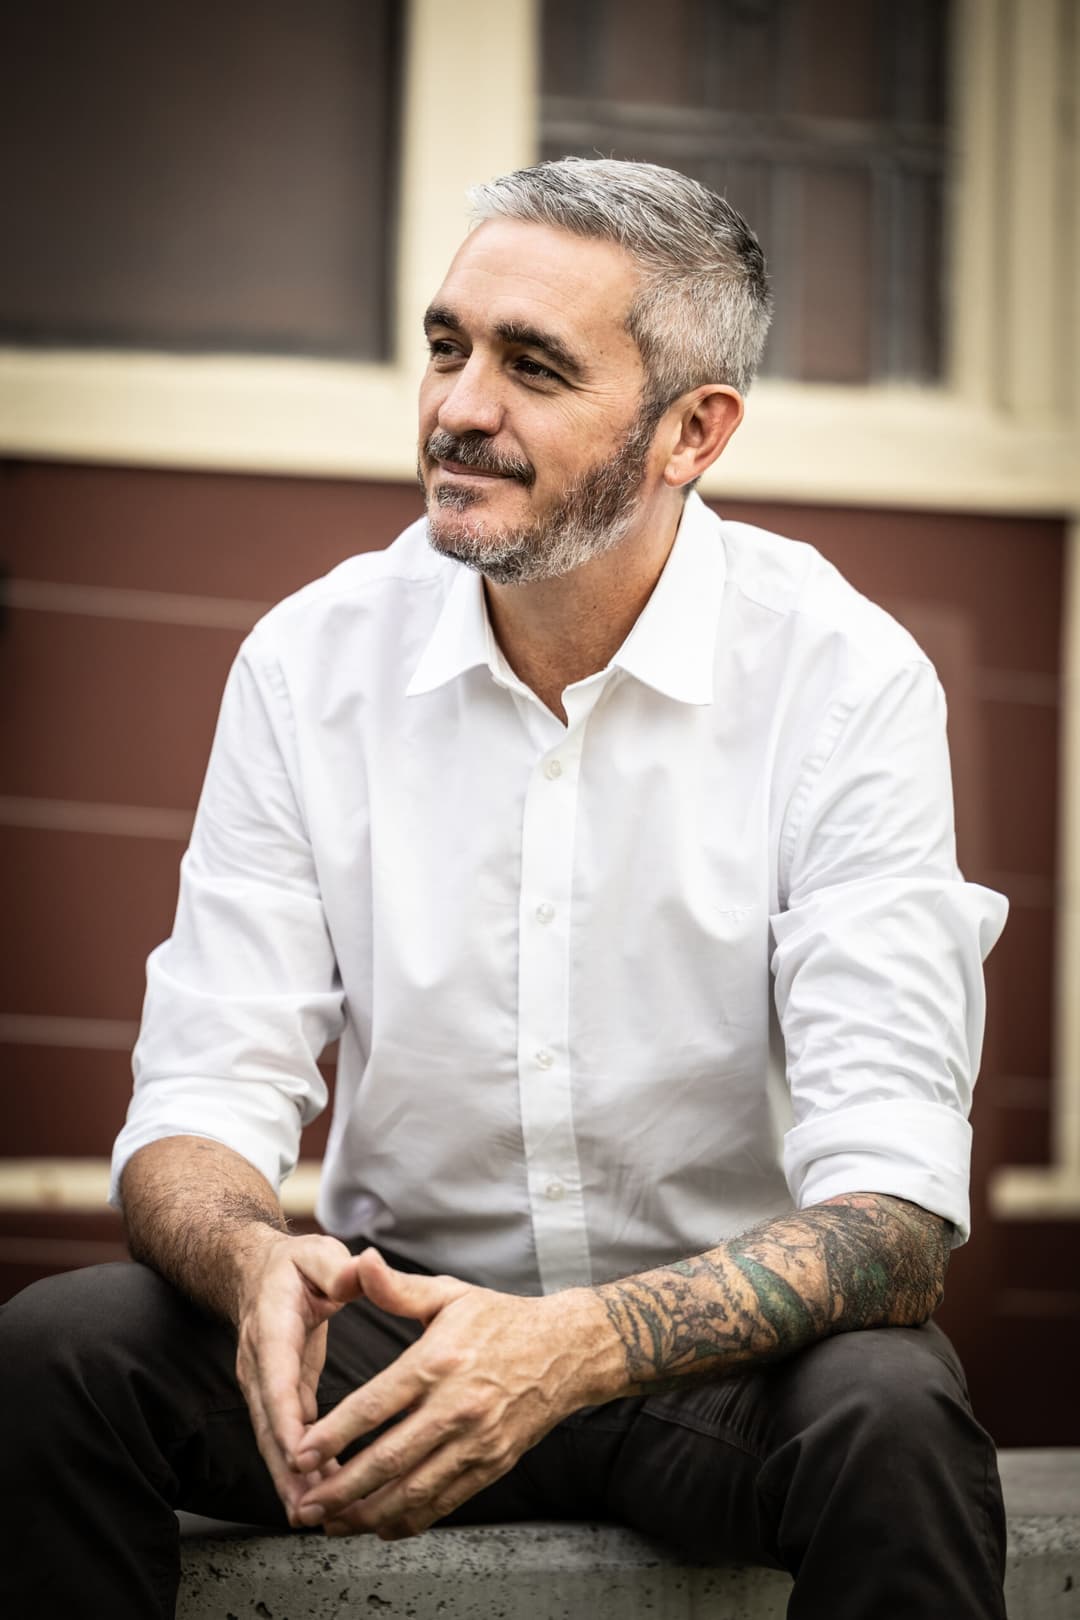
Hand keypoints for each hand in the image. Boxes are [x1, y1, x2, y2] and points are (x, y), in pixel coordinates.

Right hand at [234, 1231, 364, 1523]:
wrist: (258, 1274)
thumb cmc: (297, 1265)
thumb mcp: (319, 1255)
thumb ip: (336, 1267)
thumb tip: (358, 1272)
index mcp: (273, 1326)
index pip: (276, 1375)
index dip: (284, 1414)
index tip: (299, 1450)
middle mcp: (260, 1362)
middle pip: (268, 1421)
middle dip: (286, 1466)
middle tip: (307, 1506)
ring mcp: (263, 1383)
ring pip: (273, 1438)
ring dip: (291, 1478)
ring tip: (316, 1515)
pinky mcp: (275, 1396)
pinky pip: (285, 1436)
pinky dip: (299, 1467)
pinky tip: (320, 1496)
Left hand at [290, 1249, 599, 1539]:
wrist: (567, 1350)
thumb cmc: (502, 1320)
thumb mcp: (449, 1294)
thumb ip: (398, 1289)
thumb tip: (362, 1262)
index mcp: (440, 1361)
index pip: (377, 1405)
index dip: (335, 1434)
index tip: (301, 1452)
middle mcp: (458, 1406)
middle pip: (390, 1459)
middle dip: (341, 1488)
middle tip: (305, 1505)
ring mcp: (478, 1441)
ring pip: (415, 1490)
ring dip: (368, 1513)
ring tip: (332, 1523)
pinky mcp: (493, 1464)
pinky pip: (445, 1502)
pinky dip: (409, 1520)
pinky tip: (380, 1525)